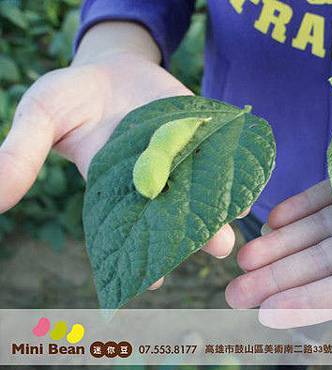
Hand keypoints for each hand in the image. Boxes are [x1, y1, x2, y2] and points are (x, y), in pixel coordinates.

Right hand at [0, 22, 236, 287]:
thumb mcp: (41, 115)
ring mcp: (184, 164)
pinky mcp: (205, 141)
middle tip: (217, 247)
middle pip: (179, 218)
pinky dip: (236, 168)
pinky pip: (224, 158)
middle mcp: (156, 185)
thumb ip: (21, 153)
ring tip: (238, 223)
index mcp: (118, 193)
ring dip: (223, 208)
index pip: (132, 234)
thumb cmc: (72, 97)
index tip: (155, 281)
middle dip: (197, 234)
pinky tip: (251, 180)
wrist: (112, 68)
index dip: (141, 256)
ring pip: (206, 194)